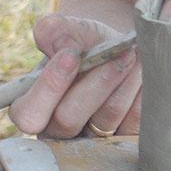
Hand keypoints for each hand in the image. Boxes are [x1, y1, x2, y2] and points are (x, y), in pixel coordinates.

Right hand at [6, 13, 140, 139]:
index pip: (28, 115)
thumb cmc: (83, 42)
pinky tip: (142, 71)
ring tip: (132, 55)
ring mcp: (90, 140)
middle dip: (95, 83)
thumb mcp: (68, 30)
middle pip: (67, 120)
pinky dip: (139, 94)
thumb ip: (53, 30)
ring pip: (105, 120)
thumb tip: (62, 45)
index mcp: (33, 105)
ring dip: (123, 83)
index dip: (47, 88)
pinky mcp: (120, 140)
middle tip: (119, 53)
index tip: (70, 56)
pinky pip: (132, 125)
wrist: (115, 49)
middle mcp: (58, 130)